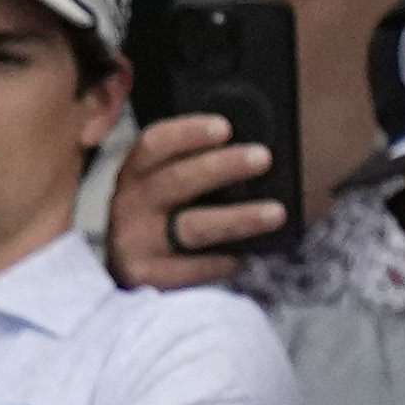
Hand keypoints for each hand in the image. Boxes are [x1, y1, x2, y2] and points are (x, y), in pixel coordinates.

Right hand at [105, 112, 286, 288]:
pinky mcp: (146, 276)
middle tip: (263, 158)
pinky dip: (222, 262)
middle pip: (177, 180)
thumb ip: (200, 166)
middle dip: (222, 166)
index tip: (226, 128)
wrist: (136, 271)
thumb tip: (254, 152)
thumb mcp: (173, 186)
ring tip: (276, 213)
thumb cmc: (169, 217)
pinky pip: (191, 269)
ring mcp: (134, 242)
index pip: (154, 144)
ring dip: (237, 218)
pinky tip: (244, 257)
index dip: (189, 133)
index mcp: (137, 172)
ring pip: (192, 227)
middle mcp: (129, 204)